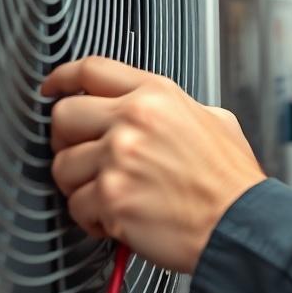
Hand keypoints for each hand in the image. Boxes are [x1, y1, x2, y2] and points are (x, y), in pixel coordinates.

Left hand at [42, 56, 265, 272]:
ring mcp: (119, 158)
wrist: (239, 222)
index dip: (62, 77)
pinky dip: (92, 218)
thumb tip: (155, 113)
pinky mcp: (111, 198)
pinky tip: (118, 217)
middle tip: (84, 154)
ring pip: (62, 166)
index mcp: (156, 95)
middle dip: (66, 139)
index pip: (91, 70)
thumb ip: (175, 108)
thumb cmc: (230, 179)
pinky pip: (75, 206)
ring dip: (79, 184)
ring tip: (109, 193)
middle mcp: (133, 120)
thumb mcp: (214, 119)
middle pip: (63, 115)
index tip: (52, 87)